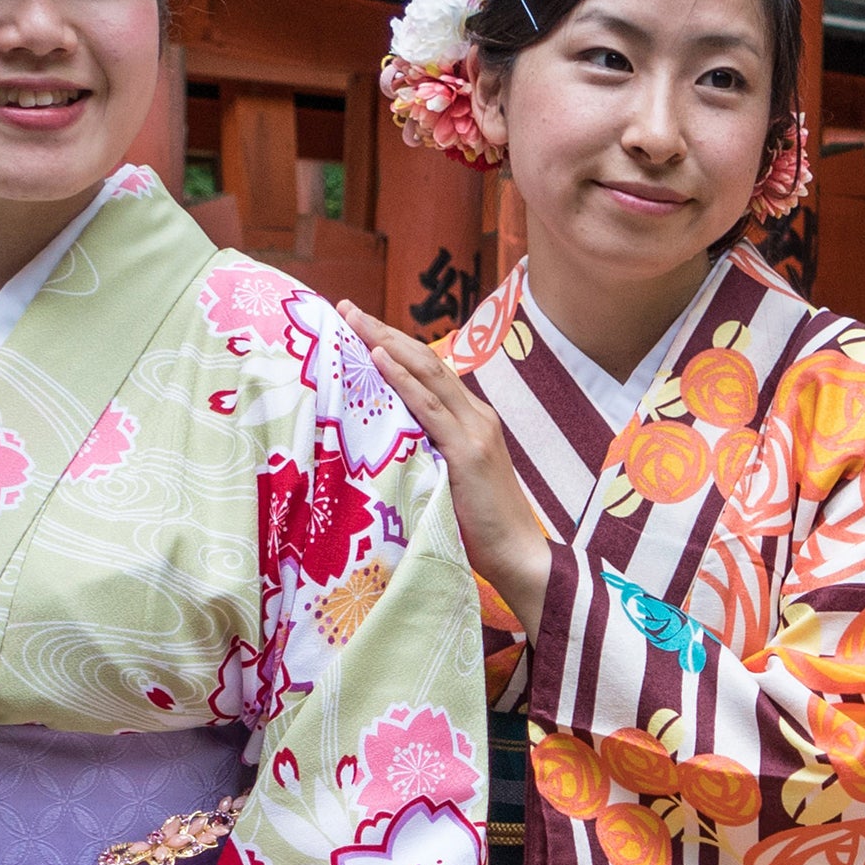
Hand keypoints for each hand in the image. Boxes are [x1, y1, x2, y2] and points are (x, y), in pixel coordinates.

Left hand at [341, 304, 555, 626]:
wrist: (519, 556)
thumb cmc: (480, 529)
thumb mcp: (449, 481)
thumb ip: (427, 455)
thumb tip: (386, 449)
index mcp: (472, 420)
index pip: (429, 372)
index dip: (395, 346)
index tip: (360, 326)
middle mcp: (476, 416)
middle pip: (425, 360)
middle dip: (384, 332)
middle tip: (346, 308)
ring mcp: (474, 431)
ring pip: (426, 373)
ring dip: (386, 343)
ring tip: (354, 320)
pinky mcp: (467, 452)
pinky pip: (429, 408)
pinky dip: (402, 380)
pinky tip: (378, 359)